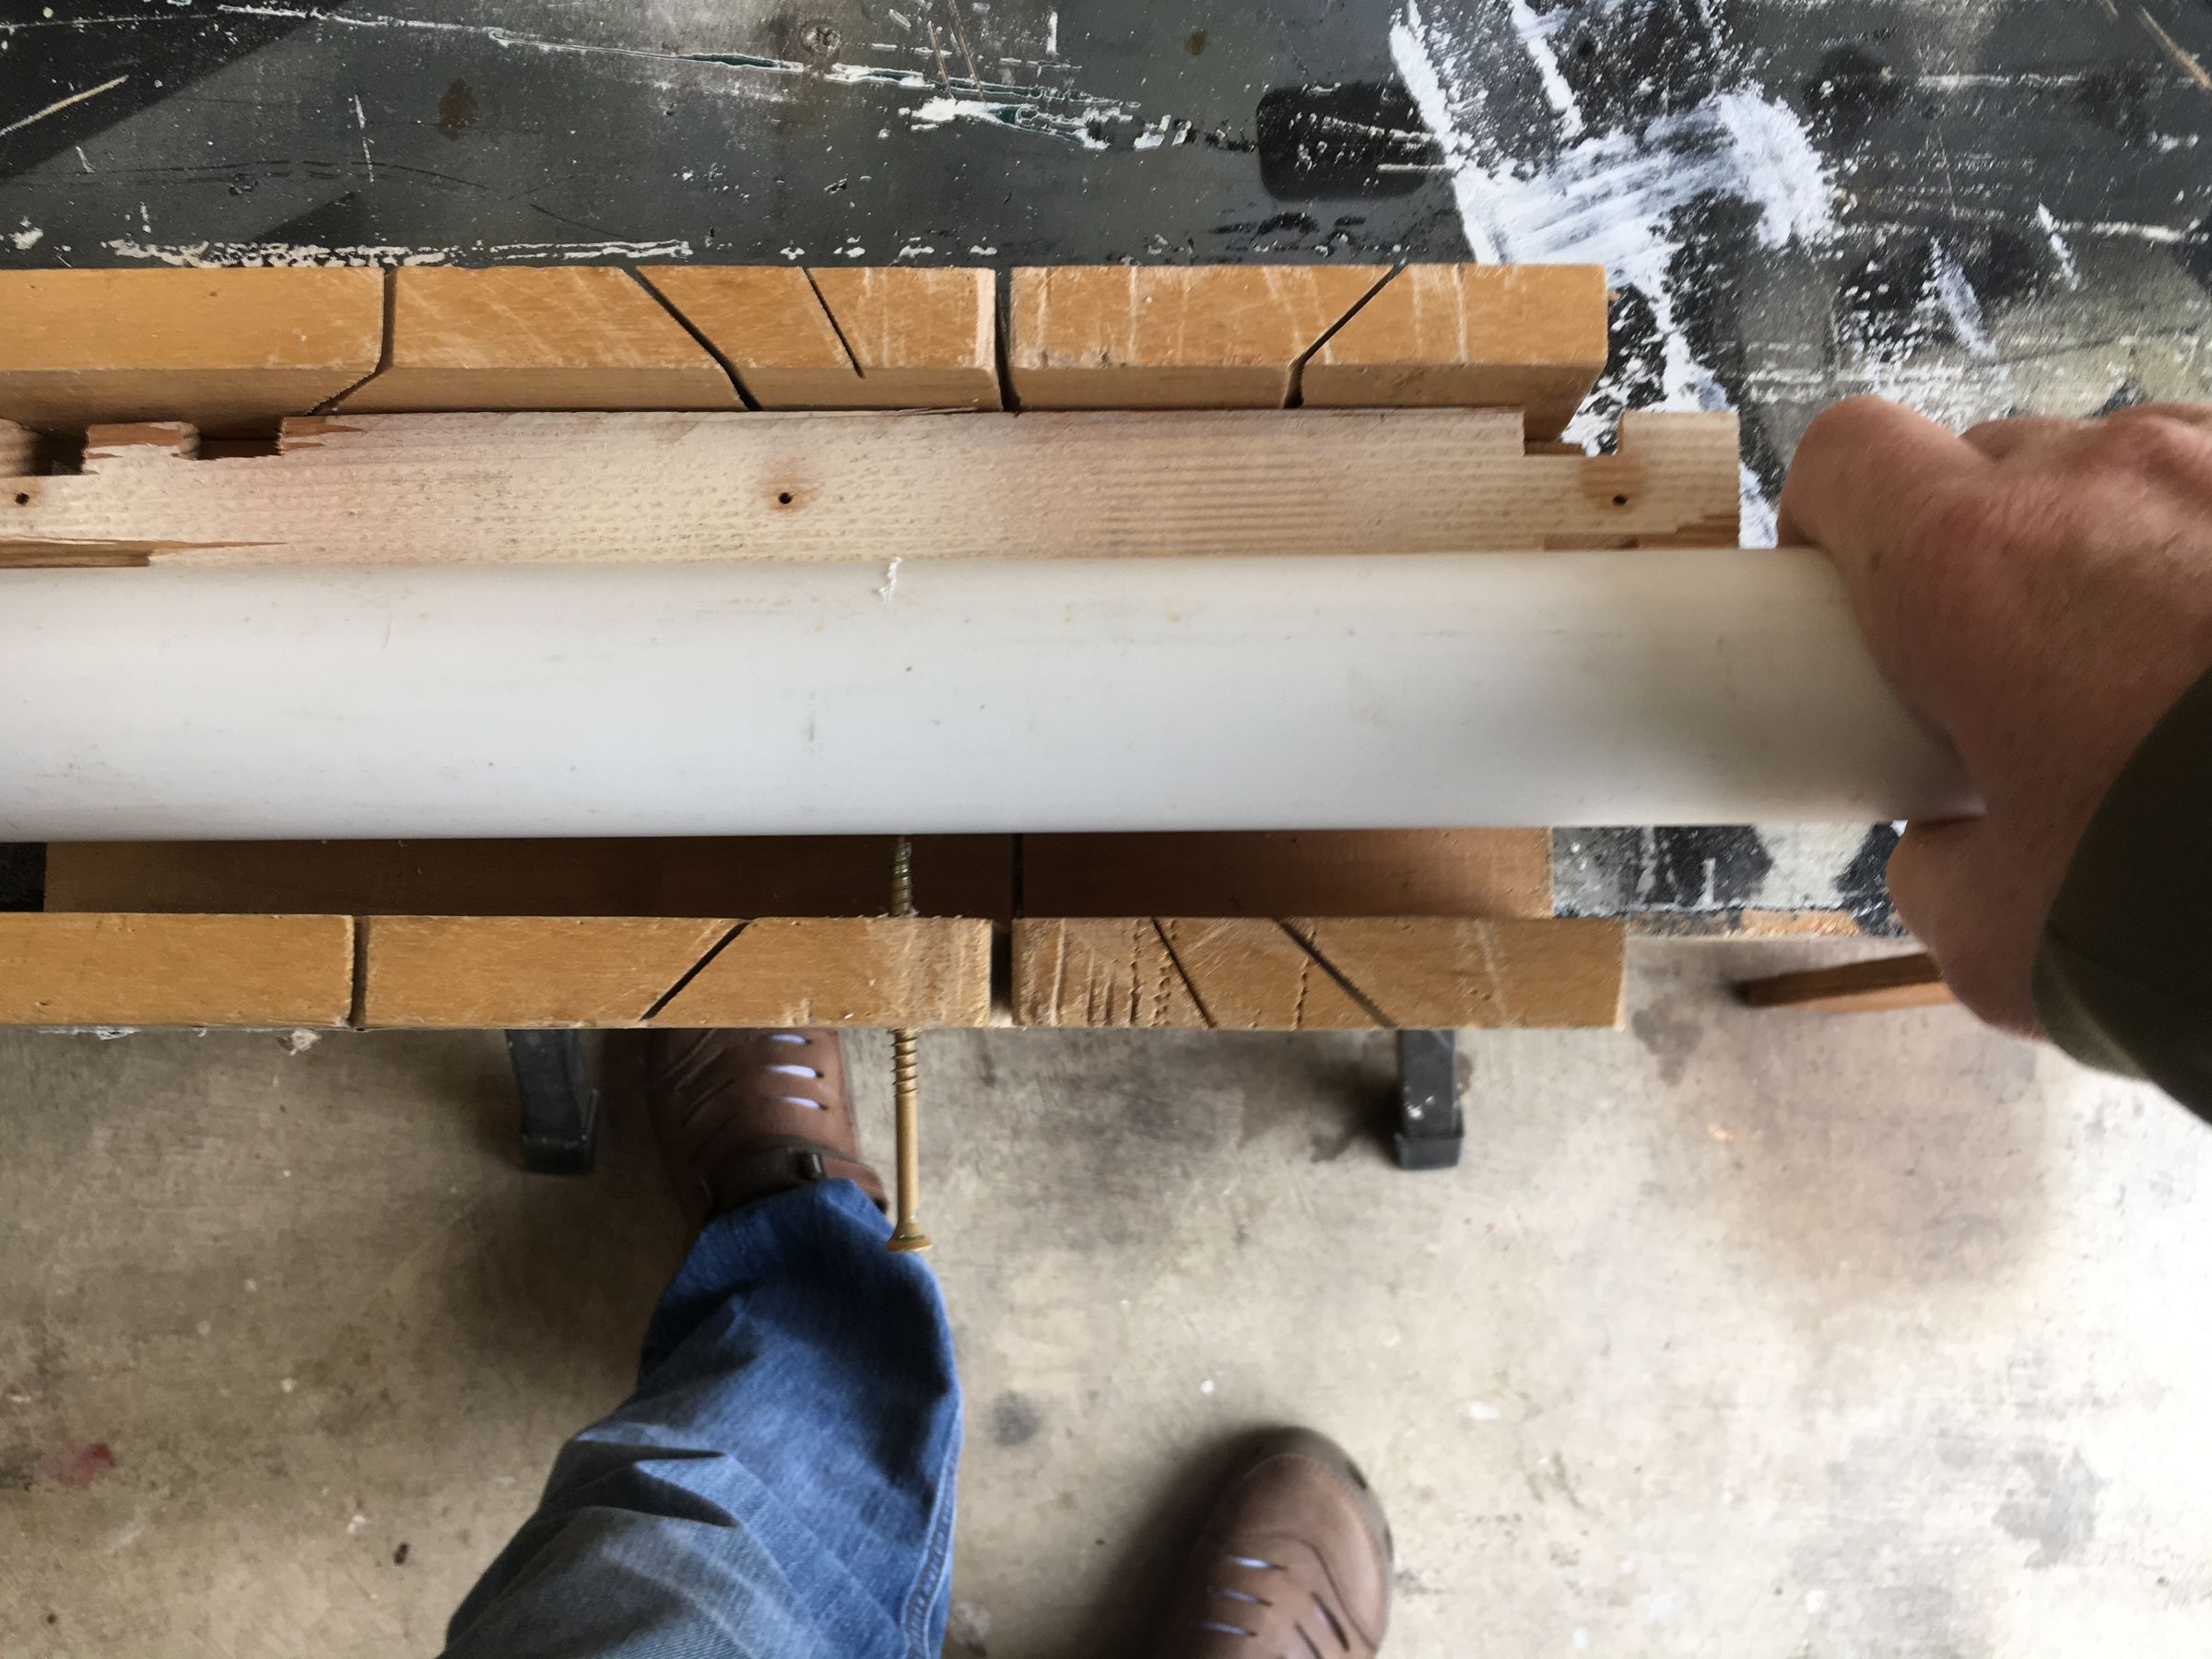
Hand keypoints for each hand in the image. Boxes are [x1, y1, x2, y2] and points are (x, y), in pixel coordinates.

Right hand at [1778, 398, 2211, 1031]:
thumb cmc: (2193, 886)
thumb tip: (1940, 852)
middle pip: (1990, 464)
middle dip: (1981, 550)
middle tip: (2014, 670)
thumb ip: (1937, 871)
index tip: (1845, 593)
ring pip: (2130, 472)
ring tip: (2160, 664)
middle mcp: (2097, 478)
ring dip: (2116, 546)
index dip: (1832, 520)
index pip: (1846, 455)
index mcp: (1967, 563)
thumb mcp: (2002, 939)